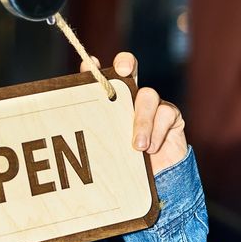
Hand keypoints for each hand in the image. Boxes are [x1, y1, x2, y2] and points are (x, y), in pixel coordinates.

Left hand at [82, 52, 187, 173]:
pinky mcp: (171, 115)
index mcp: (112, 102)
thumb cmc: (126, 161)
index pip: (101, 79)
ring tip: (137, 146)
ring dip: (141, 120)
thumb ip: (93, 131)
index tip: (90, 63)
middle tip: (123, 70)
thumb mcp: (106, 147)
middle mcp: (132, 96)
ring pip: (147, 96)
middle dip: (125, 63)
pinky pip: (166, 114)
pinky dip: (156, 132)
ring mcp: (153, 103)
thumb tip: (69, 123)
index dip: (95, 67)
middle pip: (129, 67)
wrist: (156, 178)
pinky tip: (151, 148)